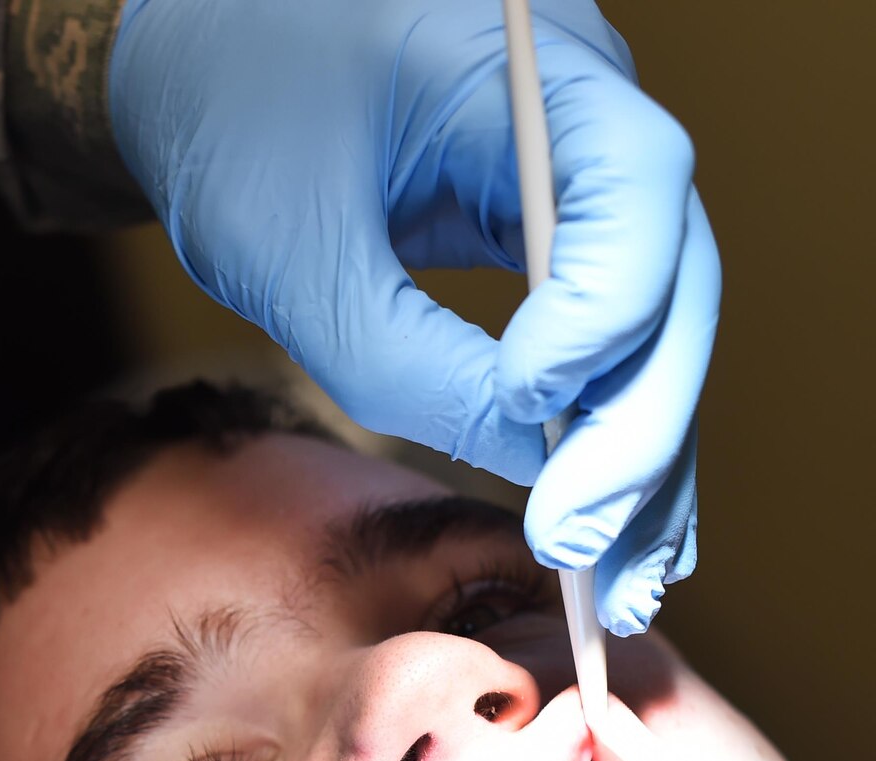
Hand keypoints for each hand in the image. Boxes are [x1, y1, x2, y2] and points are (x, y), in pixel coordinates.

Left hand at [110, 0, 719, 634]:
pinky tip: (618, 532)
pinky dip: (613, 435)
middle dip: (639, 429)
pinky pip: (615, 335)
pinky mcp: (561, 229)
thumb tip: (537, 465)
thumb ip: (415, 365)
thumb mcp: (301, 258)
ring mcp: (586, 171)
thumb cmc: (233, 118)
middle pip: (673, 280)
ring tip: (621, 585)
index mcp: (530, 64)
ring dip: (646, 462)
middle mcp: (588, 109)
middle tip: (582, 547)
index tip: (529, 406)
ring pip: (660, 326)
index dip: (602, 316)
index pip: (634, 192)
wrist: (203, 61)